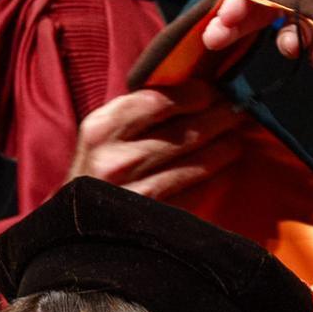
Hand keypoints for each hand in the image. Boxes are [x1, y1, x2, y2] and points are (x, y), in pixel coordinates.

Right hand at [67, 84, 265, 202]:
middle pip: (185, 132)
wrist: (74, 224)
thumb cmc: (94, 171)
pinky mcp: (153, 221)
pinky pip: (194, 193)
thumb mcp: (103, 134)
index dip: (195, 94)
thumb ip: (136, 112)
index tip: (213, 91)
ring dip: (224, 149)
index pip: (160, 101)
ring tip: (236, 139)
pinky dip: (213, 178)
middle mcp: (116, 161)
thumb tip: (191, 87)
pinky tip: (223, 169)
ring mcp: (135, 194)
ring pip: (195, 164)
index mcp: (102, 129)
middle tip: (237, 112)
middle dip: (219, 119)